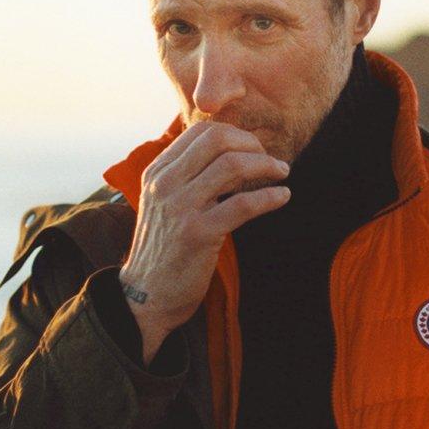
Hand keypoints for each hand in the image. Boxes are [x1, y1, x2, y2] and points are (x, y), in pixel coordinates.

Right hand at [117, 122, 290, 360]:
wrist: (146, 297)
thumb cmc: (164, 252)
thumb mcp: (165, 206)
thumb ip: (186, 180)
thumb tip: (228, 157)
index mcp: (156, 173)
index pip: (200, 132)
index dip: (235, 134)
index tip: (254, 149)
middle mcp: (165, 185)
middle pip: (217, 140)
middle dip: (252, 144)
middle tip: (271, 160)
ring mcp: (180, 208)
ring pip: (232, 166)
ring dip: (266, 166)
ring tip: (282, 173)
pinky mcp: (198, 235)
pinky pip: (242, 205)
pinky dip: (269, 197)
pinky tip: (283, 197)